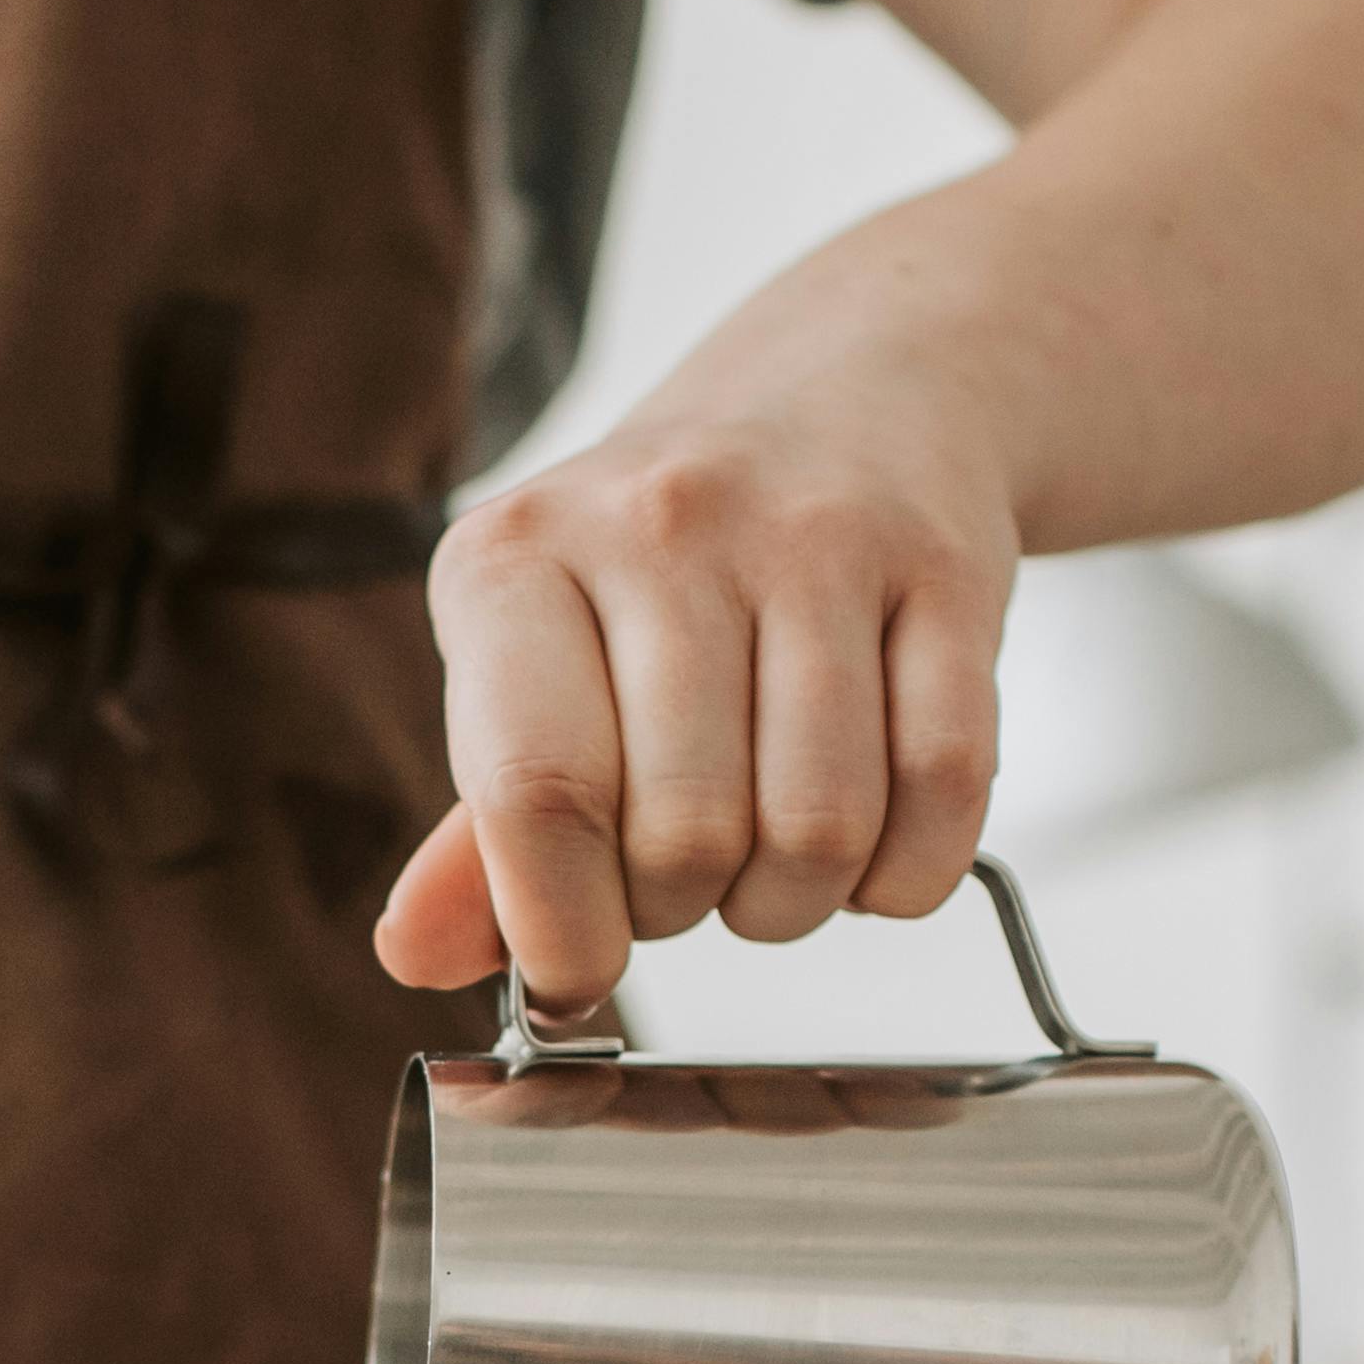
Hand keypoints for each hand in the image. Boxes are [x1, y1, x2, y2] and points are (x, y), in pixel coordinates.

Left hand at [373, 365, 1013, 1014]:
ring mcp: (815, 535)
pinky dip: (906, 871)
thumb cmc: (668, 567)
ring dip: (797, 900)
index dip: (561, 929)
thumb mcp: (537, 660)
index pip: (536, 793)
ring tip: (772, 856)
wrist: (856, 391)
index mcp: (516, 556)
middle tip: (687, 871)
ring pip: (821, 830)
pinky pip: (943, 789)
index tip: (577, 972)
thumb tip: (417, 954)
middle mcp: (662, 523)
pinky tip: (871, 842)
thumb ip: (480, 825)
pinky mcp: (946, 566)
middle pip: (688, 836)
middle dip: (687, 910)